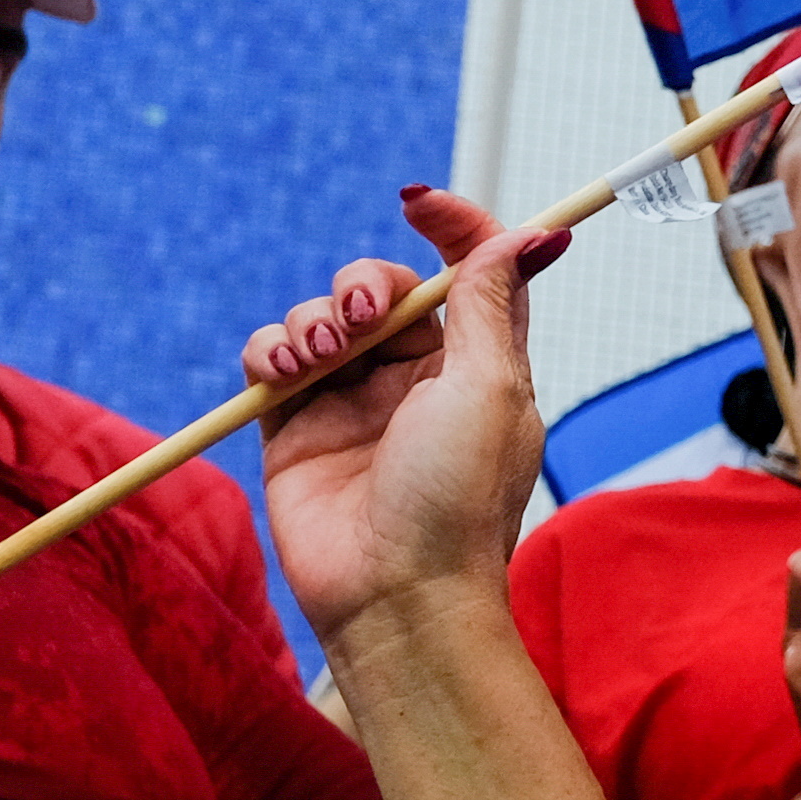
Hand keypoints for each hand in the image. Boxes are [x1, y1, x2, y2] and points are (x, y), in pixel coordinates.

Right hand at [248, 188, 563, 644]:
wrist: (393, 595)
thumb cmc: (457, 500)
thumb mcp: (491, 388)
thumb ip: (490, 304)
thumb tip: (530, 233)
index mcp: (479, 364)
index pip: (469, 269)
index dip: (450, 224)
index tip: (416, 204)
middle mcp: (416, 378)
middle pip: (384, 287)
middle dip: (363, 285)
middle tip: (363, 322)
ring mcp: (351, 402)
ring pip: (322, 317)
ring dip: (313, 320)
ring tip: (316, 360)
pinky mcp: (294, 426)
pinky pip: (272, 358)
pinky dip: (270, 349)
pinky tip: (283, 373)